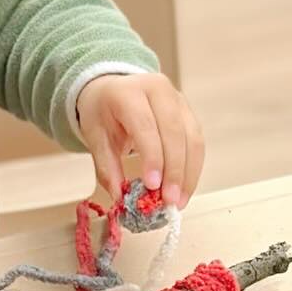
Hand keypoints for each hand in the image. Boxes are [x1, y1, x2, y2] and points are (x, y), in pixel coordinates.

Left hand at [76, 72, 204, 208]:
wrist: (112, 89)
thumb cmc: (103, 112)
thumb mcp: (94, 137)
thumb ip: (107, 167)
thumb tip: (121, 198)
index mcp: (129, 92)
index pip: (145, 126)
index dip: (153, 157)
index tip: (153, 186)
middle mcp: (158, 90)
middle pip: (174, 132)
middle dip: (174, 170)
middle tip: (169, 200)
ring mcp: (177, 99)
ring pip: (192, 138)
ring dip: (188, 174)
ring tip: (179, 201)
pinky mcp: (188, 113)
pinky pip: (197, 143)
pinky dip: (192, 169)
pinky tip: (184, 189)